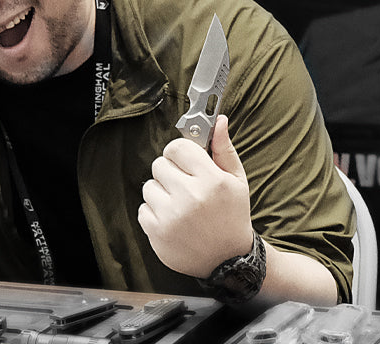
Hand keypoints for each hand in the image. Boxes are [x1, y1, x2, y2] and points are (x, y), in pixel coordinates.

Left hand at [138, 115, 254, 277]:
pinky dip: (154, 212)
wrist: (228, 259)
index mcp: (212, 180)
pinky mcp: (157, 232)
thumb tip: (218, 120)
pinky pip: (143, 208)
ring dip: (161, 193)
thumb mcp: (237, 181)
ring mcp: (172, 216)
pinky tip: (173, 220)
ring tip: (180, 205)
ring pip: (149, 186)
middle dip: (171, 172)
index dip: (180, 152)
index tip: (185, 160)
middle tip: (185, 187)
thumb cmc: (232, 215)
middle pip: (159, 164)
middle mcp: (191, 197)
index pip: (177, 147)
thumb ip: (224, 149)